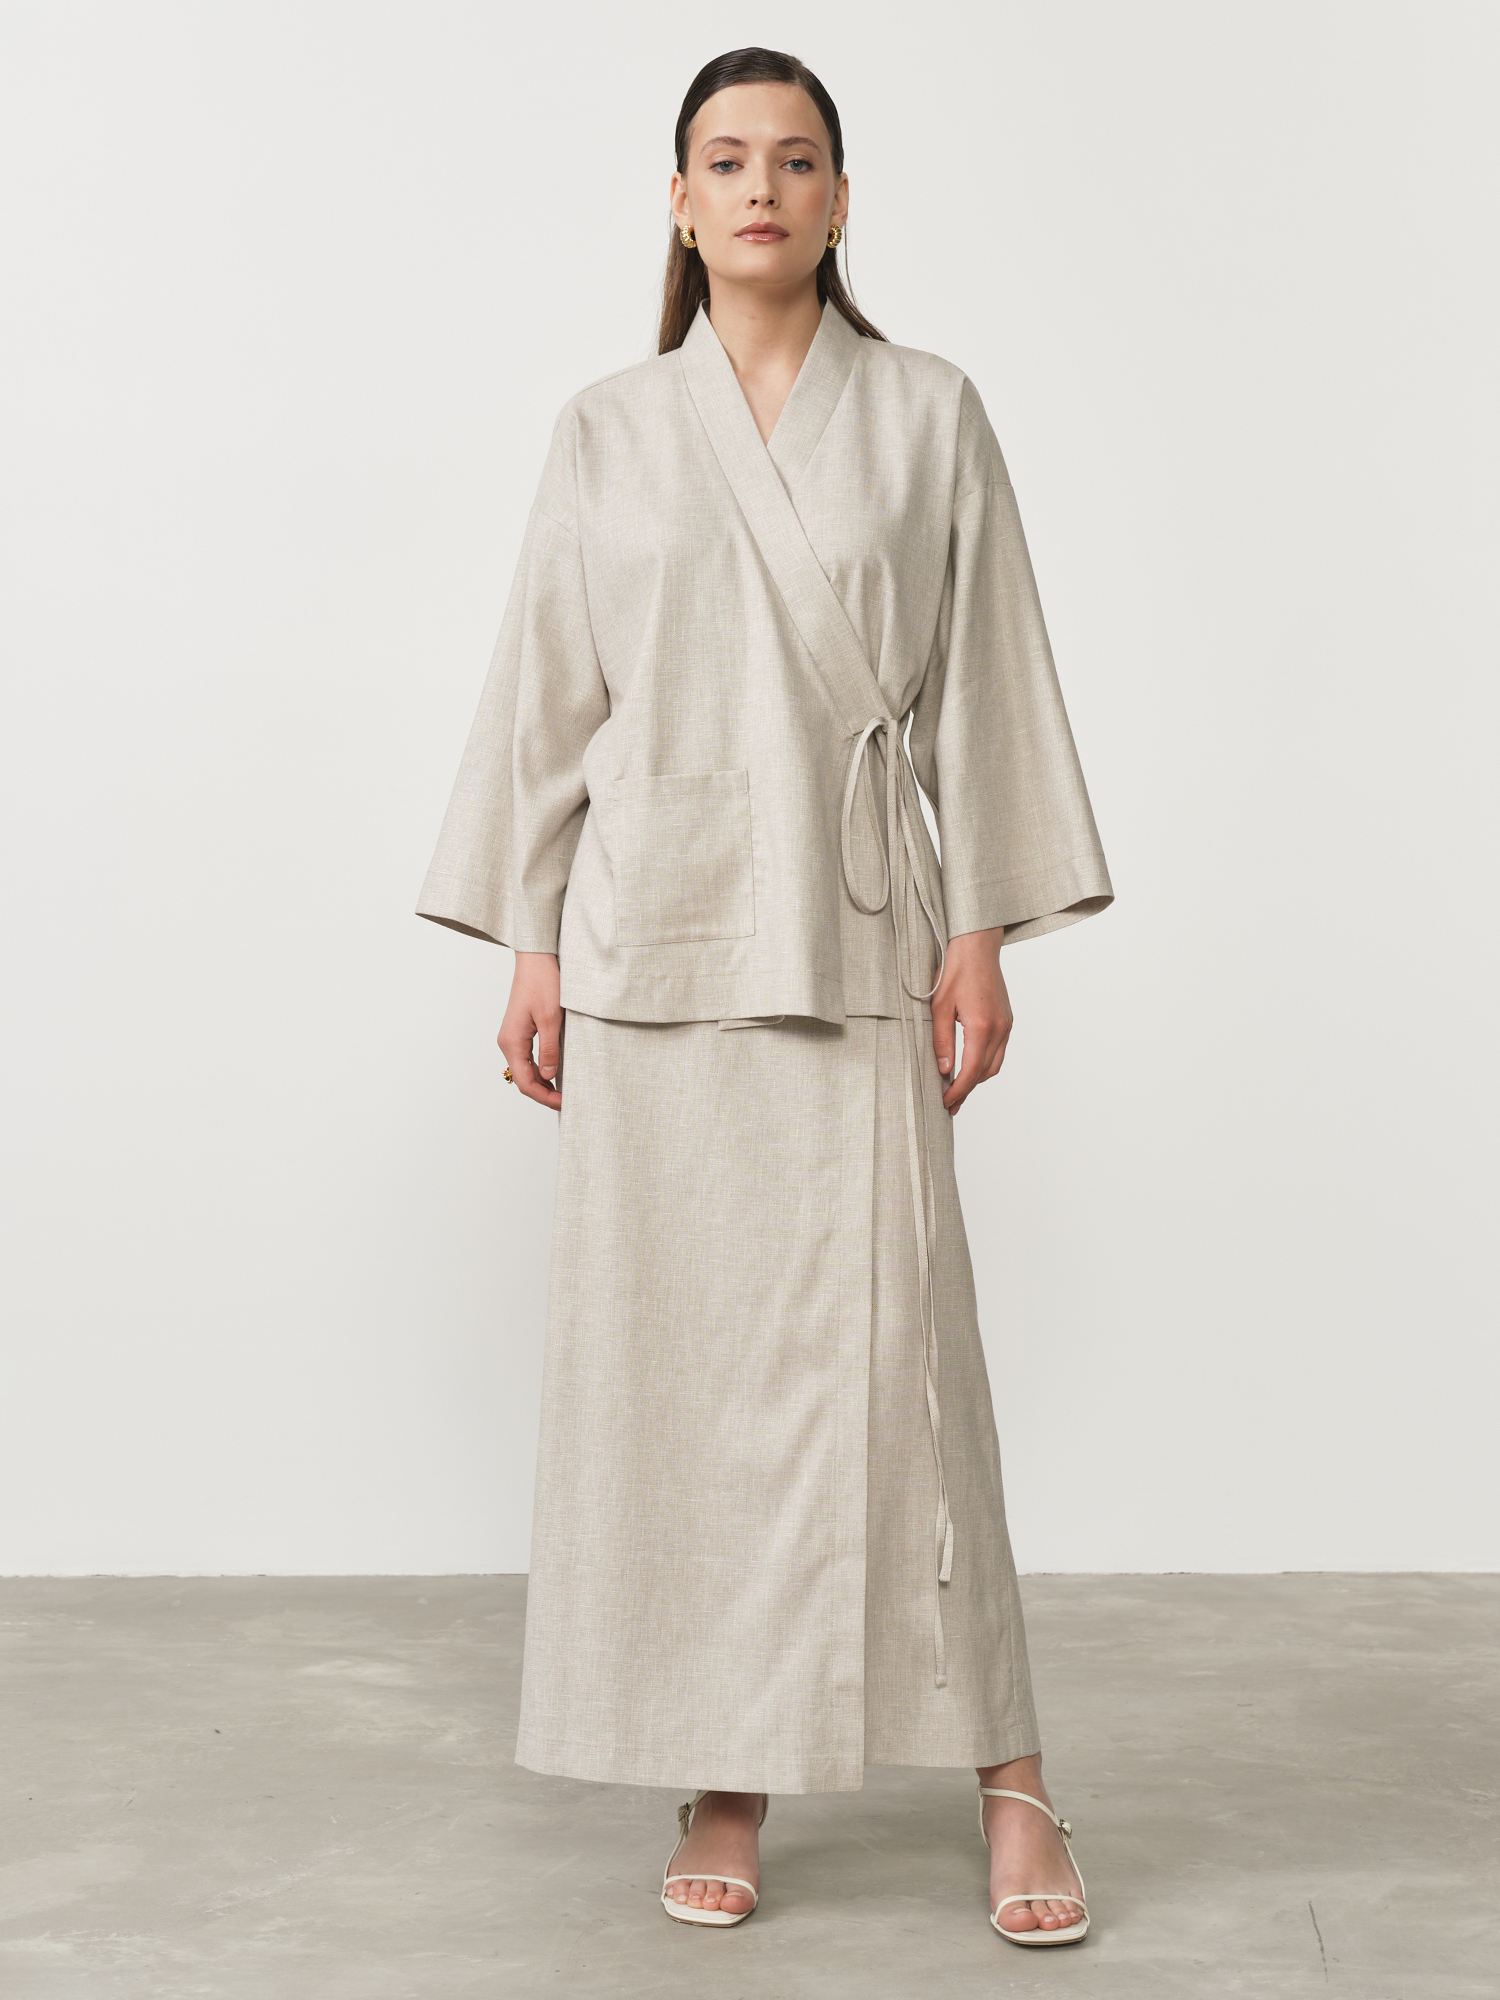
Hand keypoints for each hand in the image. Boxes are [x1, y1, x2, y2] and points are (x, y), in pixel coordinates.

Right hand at [498, 951, 562, 1110]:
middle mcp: (508, 1042)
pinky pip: (528, 1058)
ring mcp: (513, 1037)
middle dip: (544, 1093)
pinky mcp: (520, 1031)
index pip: (525, 1082)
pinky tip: (556, 1073)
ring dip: (543, 1083)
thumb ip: (549, 1050)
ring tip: (564, 1091)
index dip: (544, 1097)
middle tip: (568, 1101)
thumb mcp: (551, 1018)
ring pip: (526, 1070)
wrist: (536, 959)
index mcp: (512, 1042)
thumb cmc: (543, 982)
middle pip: (523, 1079)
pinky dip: (541, 1070)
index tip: (564, 1103)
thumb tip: (548, 1076)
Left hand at [931, 926, 1010, 1114]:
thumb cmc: (955, 971)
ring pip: (995, 1064)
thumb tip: (944, 1070)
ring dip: (977, 1078)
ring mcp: (1006, 1024)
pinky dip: (985, 1063)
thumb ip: (941, 1041)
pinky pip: (999, 1051)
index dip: (958, 1091)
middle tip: (949, 1103)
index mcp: (981, 1027)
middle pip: (985, 1073)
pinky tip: (970, 1066)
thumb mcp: (939, 1007)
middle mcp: (999, 1029)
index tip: (945, 1103)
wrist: (977, 946)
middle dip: (967, 1090)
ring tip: (958, 1089)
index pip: (970, 1072)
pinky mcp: (1007, 1019)